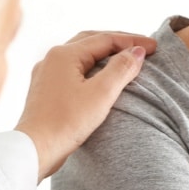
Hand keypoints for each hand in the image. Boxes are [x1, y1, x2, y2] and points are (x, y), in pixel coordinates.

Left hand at [14, 31, 155, 180]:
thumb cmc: (66, 122)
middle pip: (91, 40)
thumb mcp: (101, 94)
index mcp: (64, 54)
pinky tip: (100, 76)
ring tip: (125, 57)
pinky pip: (72, 69)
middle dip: (119, 42)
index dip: (133, 41)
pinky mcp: (45, 89)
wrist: (33, 150)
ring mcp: (46, 73)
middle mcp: (52, 58)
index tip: (155, 47)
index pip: (106, 39)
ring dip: (105, 53)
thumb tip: (137, 51)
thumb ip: (121, 69)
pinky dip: (92, 66)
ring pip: (81, 54)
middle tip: (142, 47)